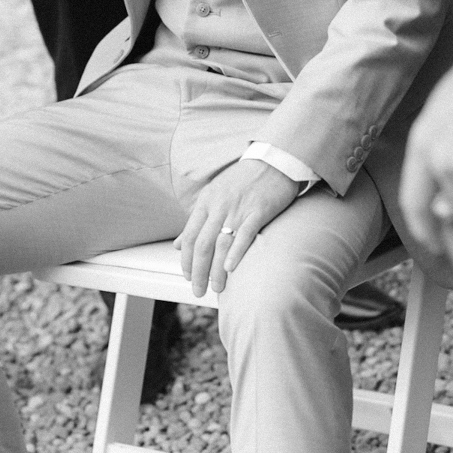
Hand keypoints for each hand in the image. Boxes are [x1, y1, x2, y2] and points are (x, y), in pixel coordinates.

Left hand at [178, 157, 300, 299]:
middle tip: (198, 290)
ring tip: (217, 288)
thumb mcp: (214, 195)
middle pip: (202, 244)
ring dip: (216, 269)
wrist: (274, 161)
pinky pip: (245, 234)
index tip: (188, 276)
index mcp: (206, 202)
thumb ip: (197, 220)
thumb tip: (178, 244)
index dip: (186, 260)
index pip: (190, 237)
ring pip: (221, 244)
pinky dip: (236, 252)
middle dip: (198, 271)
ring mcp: (238, 208)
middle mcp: (219, 206)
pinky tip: (231, 268)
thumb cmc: (244, 180)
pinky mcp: (259, 211)